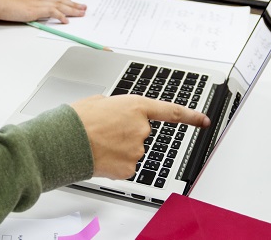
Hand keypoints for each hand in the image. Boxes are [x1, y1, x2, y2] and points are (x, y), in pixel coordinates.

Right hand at [0, 0, 86, 24]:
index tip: (70, 2)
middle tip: (83, 8)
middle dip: (72, 4)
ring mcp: (36, 1)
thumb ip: (23, 5)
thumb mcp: (13, 1)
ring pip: (60, 4)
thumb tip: (28, 12)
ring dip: (72, 9)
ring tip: (81, 13)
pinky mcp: (35, 9)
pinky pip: (53, 12)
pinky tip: (66, 21)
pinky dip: (61, 16)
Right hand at [71, 95, 209, 179]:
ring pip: (132, 150)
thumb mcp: (99, 101)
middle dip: (126, 133)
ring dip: (119, 148)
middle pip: (142, 133)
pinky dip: (114, 162)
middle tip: (105, 131)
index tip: (204, 120)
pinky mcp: (130, 168)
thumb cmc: (78, 119)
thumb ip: (116, 107)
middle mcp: (141, 128)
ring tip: (98, 143)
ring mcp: (137, 150)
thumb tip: (116, 115)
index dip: (191, 116)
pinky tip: (101, 156)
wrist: (65, 141)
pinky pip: (126, 165)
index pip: (172, 112)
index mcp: (136, 106)